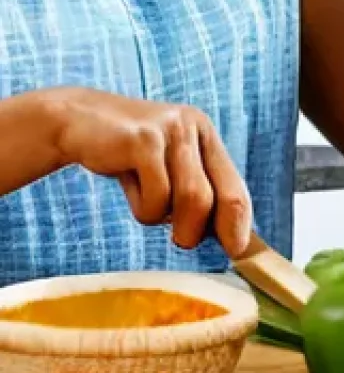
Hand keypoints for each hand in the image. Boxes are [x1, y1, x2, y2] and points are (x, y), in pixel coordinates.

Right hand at [52, 88, 252, 257]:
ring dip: (166, 219)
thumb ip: (192, 191)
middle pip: (217, 198)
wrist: (76, 121)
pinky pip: (157, 194)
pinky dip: (143, 207)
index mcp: (206, 136)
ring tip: (147, 207)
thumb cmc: (127, 155)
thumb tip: (218, 235)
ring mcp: (172, 131)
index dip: (238, 222)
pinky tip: (130, 185)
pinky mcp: (144, 140)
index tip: (237, 251)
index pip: (235, 186)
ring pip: (191, 198)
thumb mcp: (166, 168)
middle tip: (180, 240)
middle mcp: (195, 128)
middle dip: (197, 230)